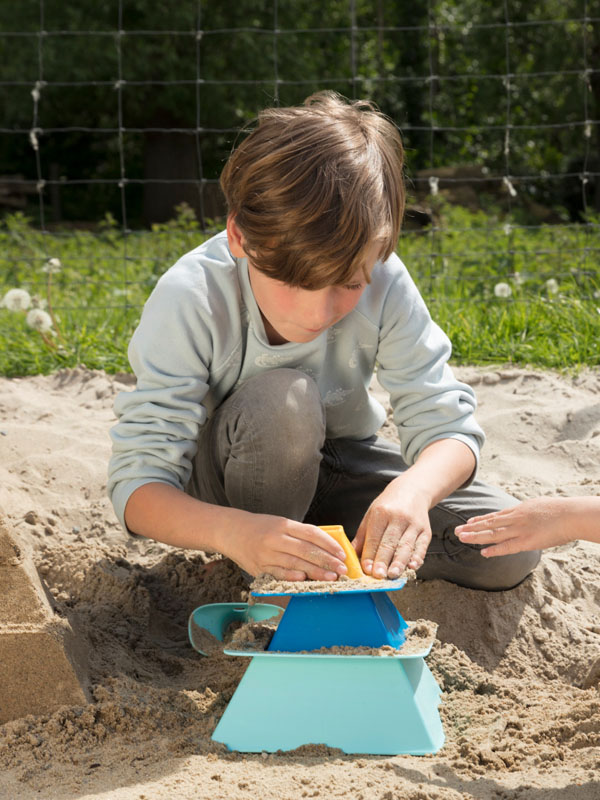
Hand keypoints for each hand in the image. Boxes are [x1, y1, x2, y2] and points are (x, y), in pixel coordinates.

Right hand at [224, 514, 347, 581]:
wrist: (231, 531)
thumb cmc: (261, 527)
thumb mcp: (281, 523)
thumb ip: (301, 534)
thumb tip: (327, 547)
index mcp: (284, 524)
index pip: (312, 533)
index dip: (329, 544)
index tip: (342, 554)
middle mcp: (275, 538)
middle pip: (306, 550)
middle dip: (327, 561)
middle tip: (342, 570)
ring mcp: (266, 553)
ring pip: (295, 564)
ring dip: (315, 572)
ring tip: (331, 577)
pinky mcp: (259, 567)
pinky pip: (279, 573)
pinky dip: (293, 577)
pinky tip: (305, 580)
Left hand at [353, 481, 431, 578]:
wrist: (412, 491)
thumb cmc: (388, 506)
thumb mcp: (371, 515)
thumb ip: (362, 537)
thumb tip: (352, 556)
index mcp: (381, 513)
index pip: (374, 537)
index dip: (369, 555)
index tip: (366, 569)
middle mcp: (398, 518)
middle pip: (389, 543)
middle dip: (383, 561)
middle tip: (378, 576)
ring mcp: (413, 524)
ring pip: (405, 546)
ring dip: (399, 562)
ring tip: (392, 575)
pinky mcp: (426, 530)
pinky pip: (421, 546)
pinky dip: (417, 557)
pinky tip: (412, 566)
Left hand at [455, 497, 574, 555]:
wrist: (570, 514)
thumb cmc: (557, 510)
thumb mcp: (536, 505)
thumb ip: (525, 510)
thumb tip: (519, 512)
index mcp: (517, 510)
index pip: (494, 516)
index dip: (479, 520)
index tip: (467, 523)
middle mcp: (514, 519)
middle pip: (488, 524)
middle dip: (471, 528)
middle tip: (456, 531)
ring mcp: (519, 530)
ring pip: (493, 534)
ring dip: (476, 536)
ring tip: (461, 538)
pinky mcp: (527, 541)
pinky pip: (507, 547)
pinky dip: (495, 549)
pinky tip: (483, 552)